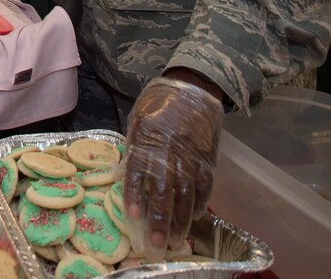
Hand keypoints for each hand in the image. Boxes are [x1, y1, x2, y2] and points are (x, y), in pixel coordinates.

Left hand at [123, 76, 223, 259]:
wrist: (193, 89)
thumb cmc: (158, 105)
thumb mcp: (138, 121)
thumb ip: (134, 149)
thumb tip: (123, 177)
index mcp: (149, 137)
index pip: (140, 172)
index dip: (136, 196)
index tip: (132, 217)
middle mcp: (171, 150)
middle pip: (165, 190)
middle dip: (160, 219)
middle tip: (156, 242)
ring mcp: (192, 156)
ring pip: (187, 194)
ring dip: (181, 219)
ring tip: (175, 239)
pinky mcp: (208, 160)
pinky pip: (204, 187)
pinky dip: (199, 204)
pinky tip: (193, 219)